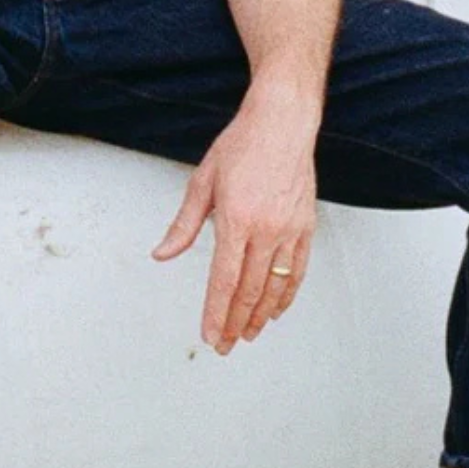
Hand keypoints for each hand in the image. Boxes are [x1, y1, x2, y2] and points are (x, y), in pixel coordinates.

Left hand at [150, 97, 316, 352]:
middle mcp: (265, 229)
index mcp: (236, 220)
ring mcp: (289, 230)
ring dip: (261, 315)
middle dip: (236, 323)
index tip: (210, 335)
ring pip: (275, 286)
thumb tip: (162, 253)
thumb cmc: (241, 146)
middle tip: (226, 345)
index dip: (216, 313)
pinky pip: (297, 270)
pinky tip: (276, 309)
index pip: (223, 280)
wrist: (282, 123)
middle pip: (249, 291)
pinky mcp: (306, 226)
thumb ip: (184, 224)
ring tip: (249, 334)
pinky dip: (286, 294)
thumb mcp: (203, 182)